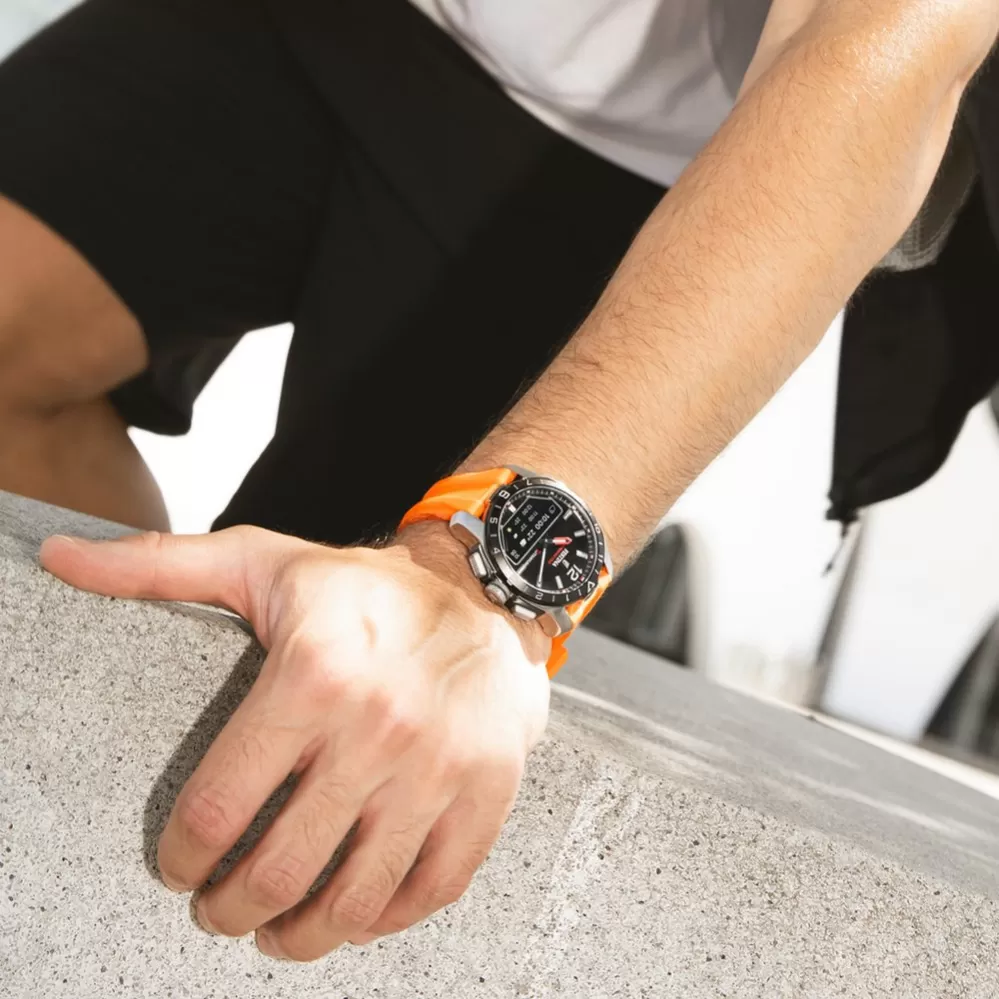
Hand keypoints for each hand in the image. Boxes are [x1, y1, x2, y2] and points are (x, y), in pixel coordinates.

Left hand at [40, 522, 550, 961]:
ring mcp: (438, 769)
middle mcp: (379, 729)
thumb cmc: (367, 588)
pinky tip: (355, 912)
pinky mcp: (486, 793)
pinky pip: (428, 889)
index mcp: (313, 674)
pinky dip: (382, 920)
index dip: (182, 856)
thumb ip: (158, 565)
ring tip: (277, 931)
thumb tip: (59, 558)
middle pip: (279, 870)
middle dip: (230, 909)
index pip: (219, 807)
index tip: (178, 866)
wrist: (486, 593)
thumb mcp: (263, 561)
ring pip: (353, 899)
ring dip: (301, 936)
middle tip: (219, 909)